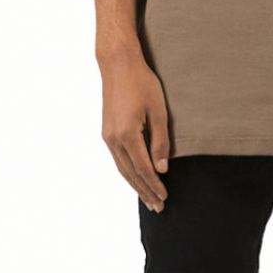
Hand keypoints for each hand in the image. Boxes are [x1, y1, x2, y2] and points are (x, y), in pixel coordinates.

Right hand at [99, 50, 169, 211]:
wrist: (118, 65)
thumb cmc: (142, 83)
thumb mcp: (158, 110)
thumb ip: (160, 140)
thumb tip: (162, 169)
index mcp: (127, 135)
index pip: (144, 169)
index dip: (155, 185)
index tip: (165, 197)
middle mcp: (114, 140)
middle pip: (131, 174)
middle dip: (145, 192)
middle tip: (158, 207)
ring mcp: (108, 136)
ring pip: (122, 169)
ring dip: (135, 185)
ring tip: (148, 198)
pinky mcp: (107, 131)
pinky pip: (118, 159)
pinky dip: (128, 172)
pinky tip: (135, 177)